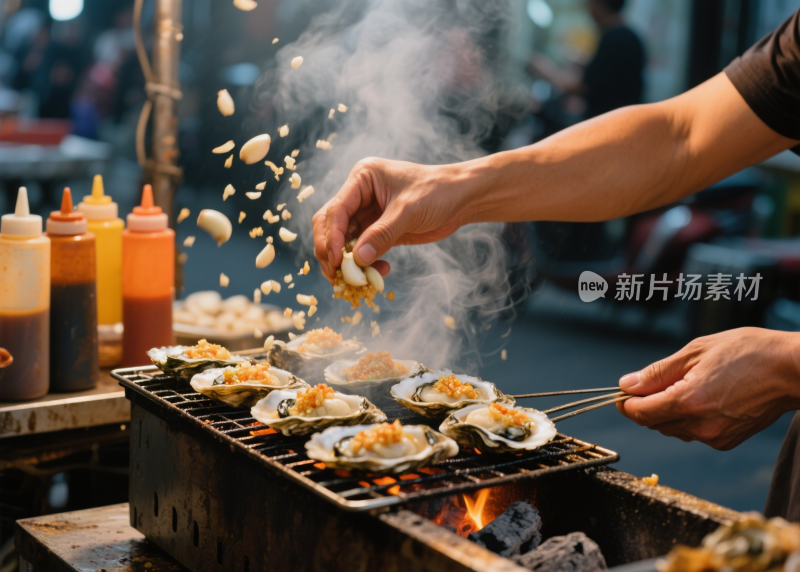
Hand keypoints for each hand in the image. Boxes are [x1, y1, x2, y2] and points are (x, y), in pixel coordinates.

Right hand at [312, 157, 466, 279]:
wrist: (462, 198)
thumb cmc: (437, 192)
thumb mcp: (408, 211)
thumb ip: (382, 234)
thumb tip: (357, 259)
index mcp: (362, 178)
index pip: (336, 209)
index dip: (332, 236)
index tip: (335, 260)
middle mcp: (359, 195)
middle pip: (330, 225)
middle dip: (331, 251)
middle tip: (336, 274)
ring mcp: (367, 213)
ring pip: (343, 241)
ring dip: (347, 262)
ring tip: (357, 279)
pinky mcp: (378, 230)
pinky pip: (362, 250)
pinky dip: (364, 264)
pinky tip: (378, 272)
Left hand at [617, 328, 799, 450]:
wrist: (791, 370)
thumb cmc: (748, 353)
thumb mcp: (696, 351)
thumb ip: (657, 372)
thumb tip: (627, 385)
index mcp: (689, 401)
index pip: (640, 413)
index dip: (626, 402)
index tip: (623, 392)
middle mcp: (700, 426)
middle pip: (653, 422)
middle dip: (647, 404)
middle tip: (657, 380)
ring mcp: (714, 437)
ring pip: (671, 428)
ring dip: (667, 411)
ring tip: (687, 384)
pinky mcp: (725, 442)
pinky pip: (692, 432)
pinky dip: (688, 418)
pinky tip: (703, 397)